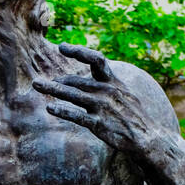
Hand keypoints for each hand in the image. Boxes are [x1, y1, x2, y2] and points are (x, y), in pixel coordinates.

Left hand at [33, 44, 151, 156]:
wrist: (147, 137)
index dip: (79, 51)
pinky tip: (50, 107)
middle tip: (40, 82)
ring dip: (53, 89)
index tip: (62, 47)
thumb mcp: (124, 93)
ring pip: (73, 95)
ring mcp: (102, 107)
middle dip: (57, 80)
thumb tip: (97, 71)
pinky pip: (76, 116)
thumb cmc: (133, 115)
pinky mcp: (99, 124)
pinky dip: (62, 110)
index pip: (96, 59)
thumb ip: (108, 82)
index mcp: (113, 81)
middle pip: (76, 81)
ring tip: (36, 84)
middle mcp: (107, 91)